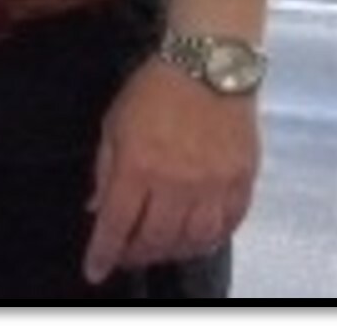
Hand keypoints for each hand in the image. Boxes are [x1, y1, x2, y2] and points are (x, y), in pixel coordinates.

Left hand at [82, 57, 261, 283]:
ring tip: (160, 248)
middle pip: (156, 238)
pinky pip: (229, 224)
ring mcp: (213, 185)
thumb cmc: (152, 90)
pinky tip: (198, 238)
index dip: (103, 252)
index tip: (94, 270)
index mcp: (139, 166)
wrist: (208, 66)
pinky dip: (211, 239)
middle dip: (136, 254)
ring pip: (194, 240)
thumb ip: (105, 169)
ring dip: (173, 252)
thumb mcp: (114, 124)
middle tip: (127, 255)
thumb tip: (96, 208)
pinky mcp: (242, 181)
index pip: (116, 222)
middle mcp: (177, 183)